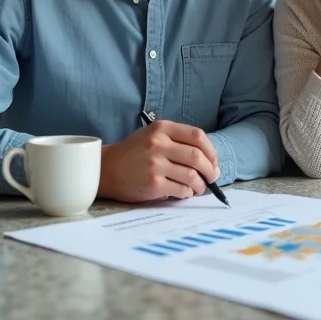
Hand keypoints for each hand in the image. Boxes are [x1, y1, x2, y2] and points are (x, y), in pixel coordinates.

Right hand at [99, 120, 219, 202]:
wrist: (106, 169)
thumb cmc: (134, 153)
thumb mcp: (153, 136)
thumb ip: (178, 141)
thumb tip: (209, 160)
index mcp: (162, 128)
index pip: (197, 136)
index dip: (211, 151)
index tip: (213, 162)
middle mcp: (158, 144)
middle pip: (197, 157)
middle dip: (210, 170)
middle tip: (212, 177)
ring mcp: (155, 164)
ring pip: (192, 176)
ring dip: (200, 185)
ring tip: (198, 187)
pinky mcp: (153, 184)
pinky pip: (181, 190)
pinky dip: (188, 193)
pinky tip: (184, 192)